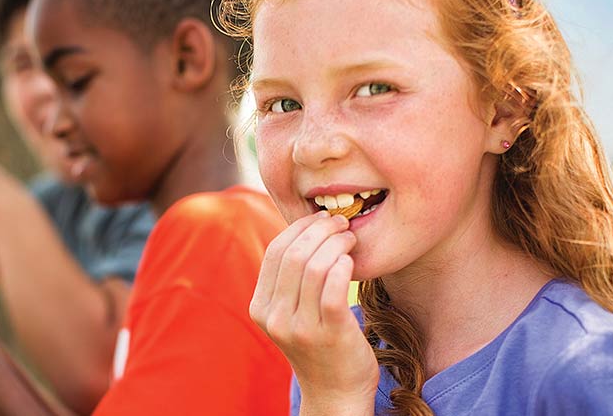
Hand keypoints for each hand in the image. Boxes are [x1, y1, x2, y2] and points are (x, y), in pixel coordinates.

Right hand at [250, 211, 378, 412]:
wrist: (336, 394)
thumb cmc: (319, 345)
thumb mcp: (290, 313)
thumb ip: (289, 280)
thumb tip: (304, 231)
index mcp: (260, 307)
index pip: (275, 252)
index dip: (298, 228)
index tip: (320, 218)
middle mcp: (275, 318)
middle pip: (294, 255)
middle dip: (320, 230)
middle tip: (341, 222)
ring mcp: (300, 328)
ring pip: (314, 266)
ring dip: (336, 243)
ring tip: (350, 238)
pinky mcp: (329, 334)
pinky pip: (333, 288)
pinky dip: (343, 265)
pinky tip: (352, 260)